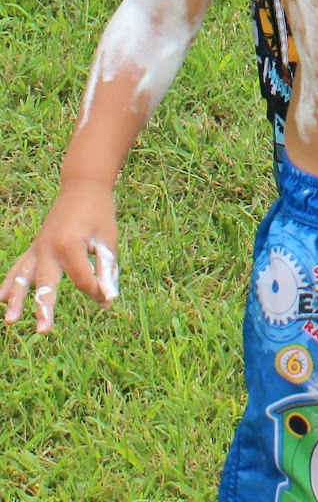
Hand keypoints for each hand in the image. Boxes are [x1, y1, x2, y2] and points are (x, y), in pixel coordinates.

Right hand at [2, 181, 119, 334]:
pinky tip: (1, 299)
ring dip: (17, 300)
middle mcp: (49, 248)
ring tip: (10, 321)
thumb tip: (107, 300)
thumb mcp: (107, 238)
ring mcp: (38, 248)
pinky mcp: (35, 248)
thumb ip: (106, 269)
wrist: (83, 187)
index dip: (96, 291)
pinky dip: (10, 283)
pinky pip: (19, 267)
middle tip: (43, 331)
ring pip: (24, 278)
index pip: (83, 279)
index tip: (107, 298)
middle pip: (47, 283)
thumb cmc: (99, 214)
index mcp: (71, 244)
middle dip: (45, 308)